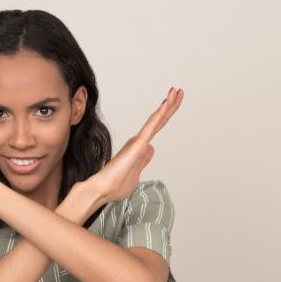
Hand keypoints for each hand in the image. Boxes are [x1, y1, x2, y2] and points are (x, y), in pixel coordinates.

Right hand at [90, 86, 183, 202]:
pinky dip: (160, 114)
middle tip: (178, 91)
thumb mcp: (136, 173)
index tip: (173, 103)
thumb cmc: (114, 186)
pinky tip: (167, 104)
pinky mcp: (138, 144)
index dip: (165, 115)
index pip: (156, 127)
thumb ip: (144, 160)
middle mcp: (138, 141)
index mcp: (139, 147)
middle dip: (170, 105)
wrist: (101, 190)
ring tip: (177, 91)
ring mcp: (138, 141)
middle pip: (158, 120)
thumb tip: (151, 149)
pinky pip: (152, 126)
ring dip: (168, 105)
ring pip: (156, 119)